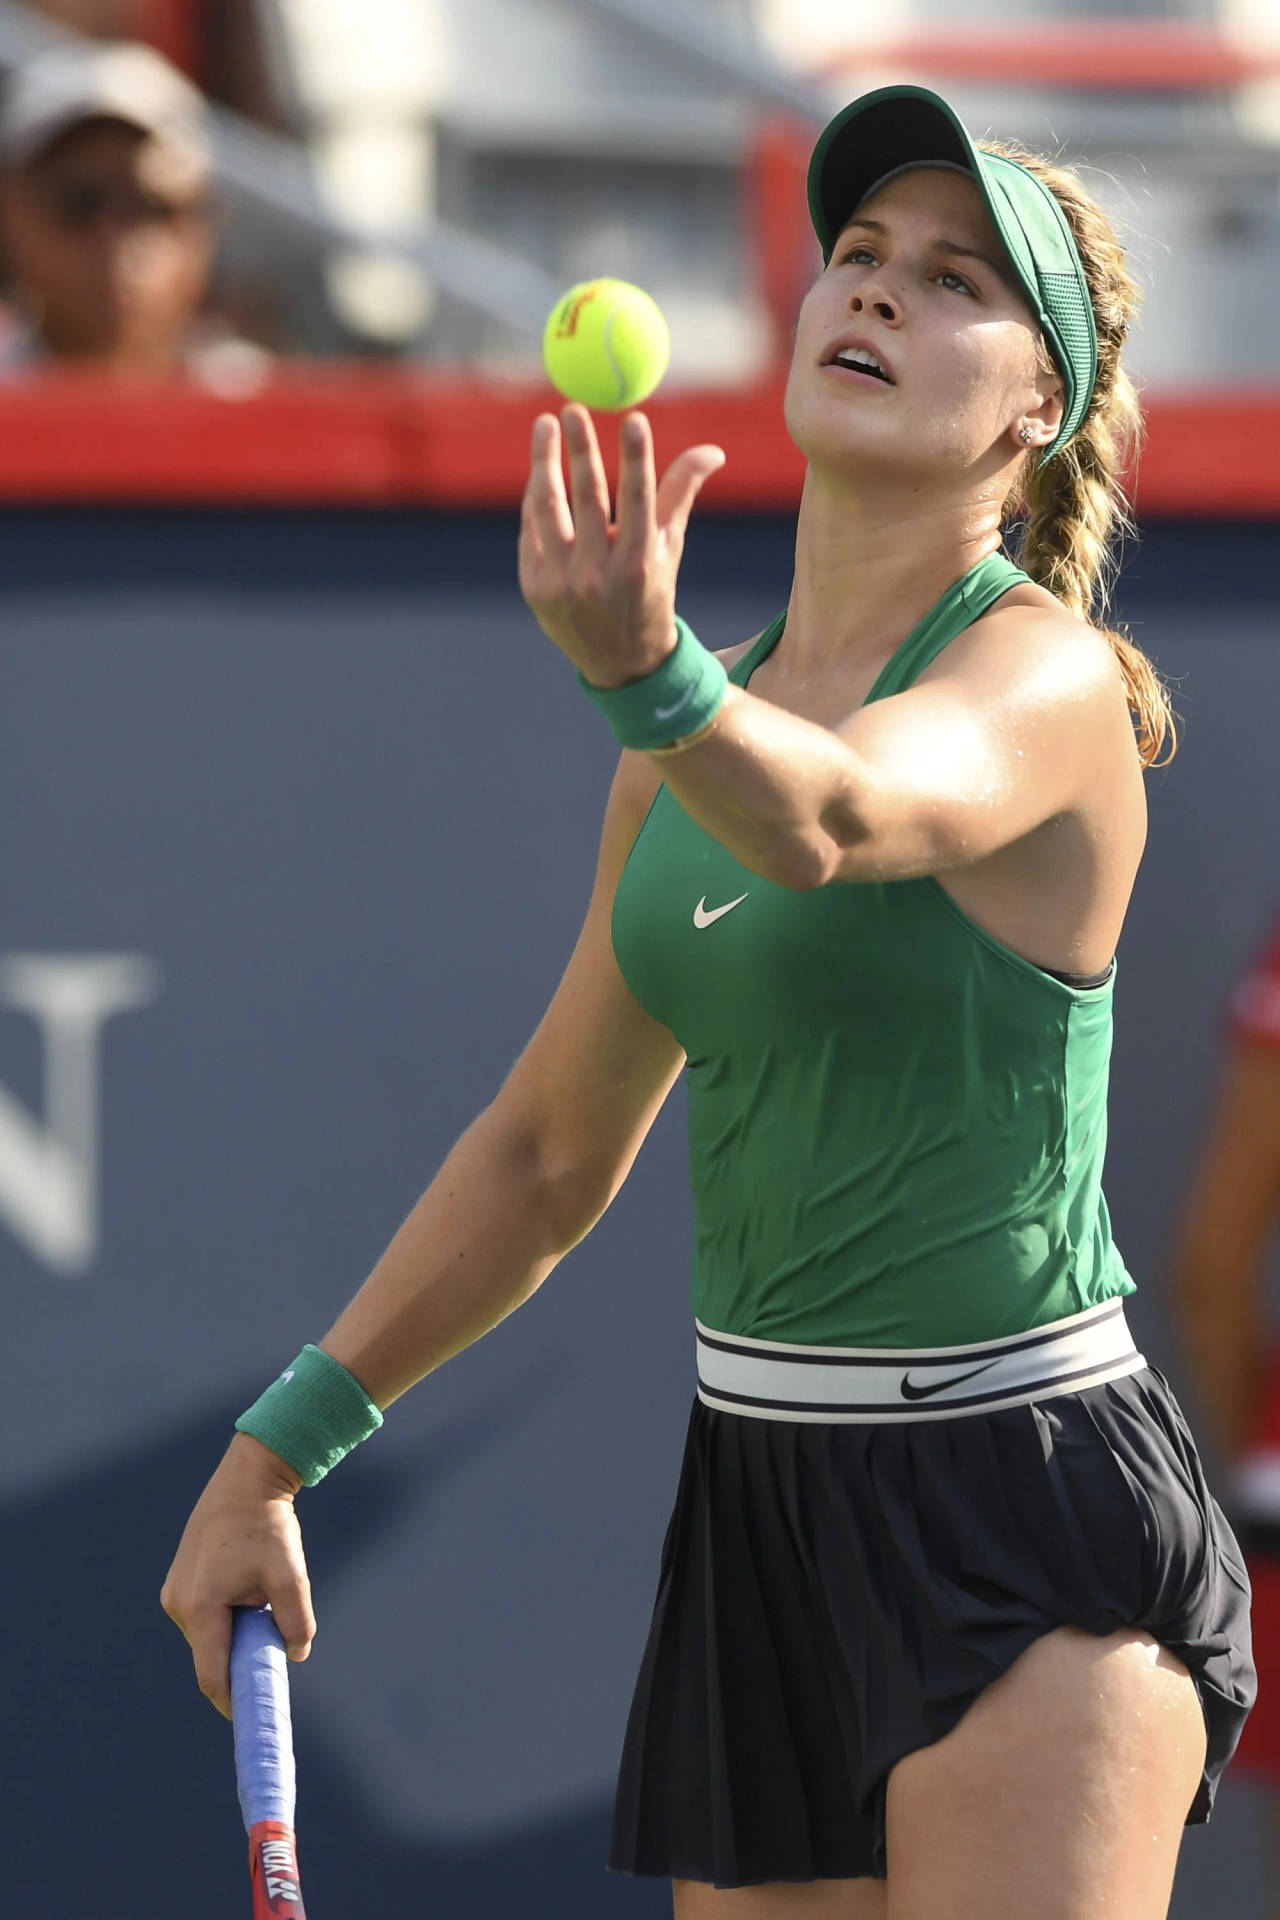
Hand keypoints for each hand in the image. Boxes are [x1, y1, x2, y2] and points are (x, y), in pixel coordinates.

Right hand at [160, 1432, 314, 1718]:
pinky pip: (204, 1617)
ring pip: (208, 1637)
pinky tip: (248, 1593)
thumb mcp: (291, 1574)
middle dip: (239, 1663)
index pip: (211, 1673)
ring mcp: (175, 1593)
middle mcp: (179, 1603)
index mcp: (201, 1606)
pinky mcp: (179, 1583)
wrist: (246, 1480)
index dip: (230, 1701)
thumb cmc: (268, 1525)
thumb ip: (296, 1620)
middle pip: (211, 1656)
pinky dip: (226, 1619)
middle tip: (271, 1661)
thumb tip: (296, 1656)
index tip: (249, 1718)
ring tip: (262, 1604)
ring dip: (234, 1636)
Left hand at [519, 404, 724, 688]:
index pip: (638, 499)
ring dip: (545, 462)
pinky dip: (536, 497)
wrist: (621, 664)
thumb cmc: (650, 594)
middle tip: (573, 408)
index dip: (637, 456)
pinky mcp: (534, 587)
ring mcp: (562, 583)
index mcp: (639, 565)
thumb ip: (680, 494)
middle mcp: (598, 575)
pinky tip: (541, 470)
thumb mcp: (668, 548)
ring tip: (545, 426)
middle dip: (581, 448)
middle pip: (587, 498)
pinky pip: (532, 529)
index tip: (633, 417)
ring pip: (549, 508)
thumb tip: (713, 450)